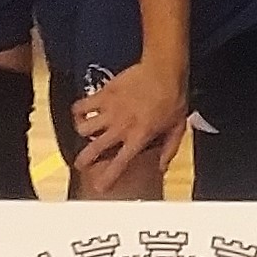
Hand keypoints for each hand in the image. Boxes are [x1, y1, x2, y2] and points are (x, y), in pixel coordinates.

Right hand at [70, 60, 189, 181]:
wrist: (163, 69)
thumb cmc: (173, 96)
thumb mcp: (178, 127)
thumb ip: (169, 149)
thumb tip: (162, 166)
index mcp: (139, 137)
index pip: (119, 164)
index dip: (107, 178)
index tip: (100, 187)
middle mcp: (120, 127)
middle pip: (93, 150)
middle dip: (84, 161)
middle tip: (82, 163)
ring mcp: (109, 110)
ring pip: (83, 129)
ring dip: (83, 132)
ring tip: (86, 132)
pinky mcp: (103, 94)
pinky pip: (81, 105)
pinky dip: (78, 111)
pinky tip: (82, 112)